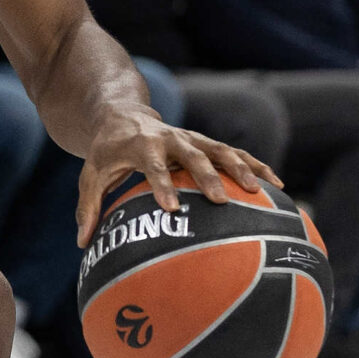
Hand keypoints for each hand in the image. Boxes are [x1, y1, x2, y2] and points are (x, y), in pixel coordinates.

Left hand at [72, 107, 277, 244]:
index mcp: (140, 145)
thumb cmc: (107, 152)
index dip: (161, 185)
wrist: (123, 115)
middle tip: (221, 202)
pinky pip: (235, 153)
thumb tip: (82, 242)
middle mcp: (169, 138)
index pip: (152, 166)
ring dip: (240, 168)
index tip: (171, 208)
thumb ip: (88, 206)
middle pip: (192, 155)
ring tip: (258, 192)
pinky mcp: (206, 143)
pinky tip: (276, 186)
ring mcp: (191, 139)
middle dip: (207, 176)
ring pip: (220, 150)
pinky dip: (255, 166)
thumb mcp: (92, 174)